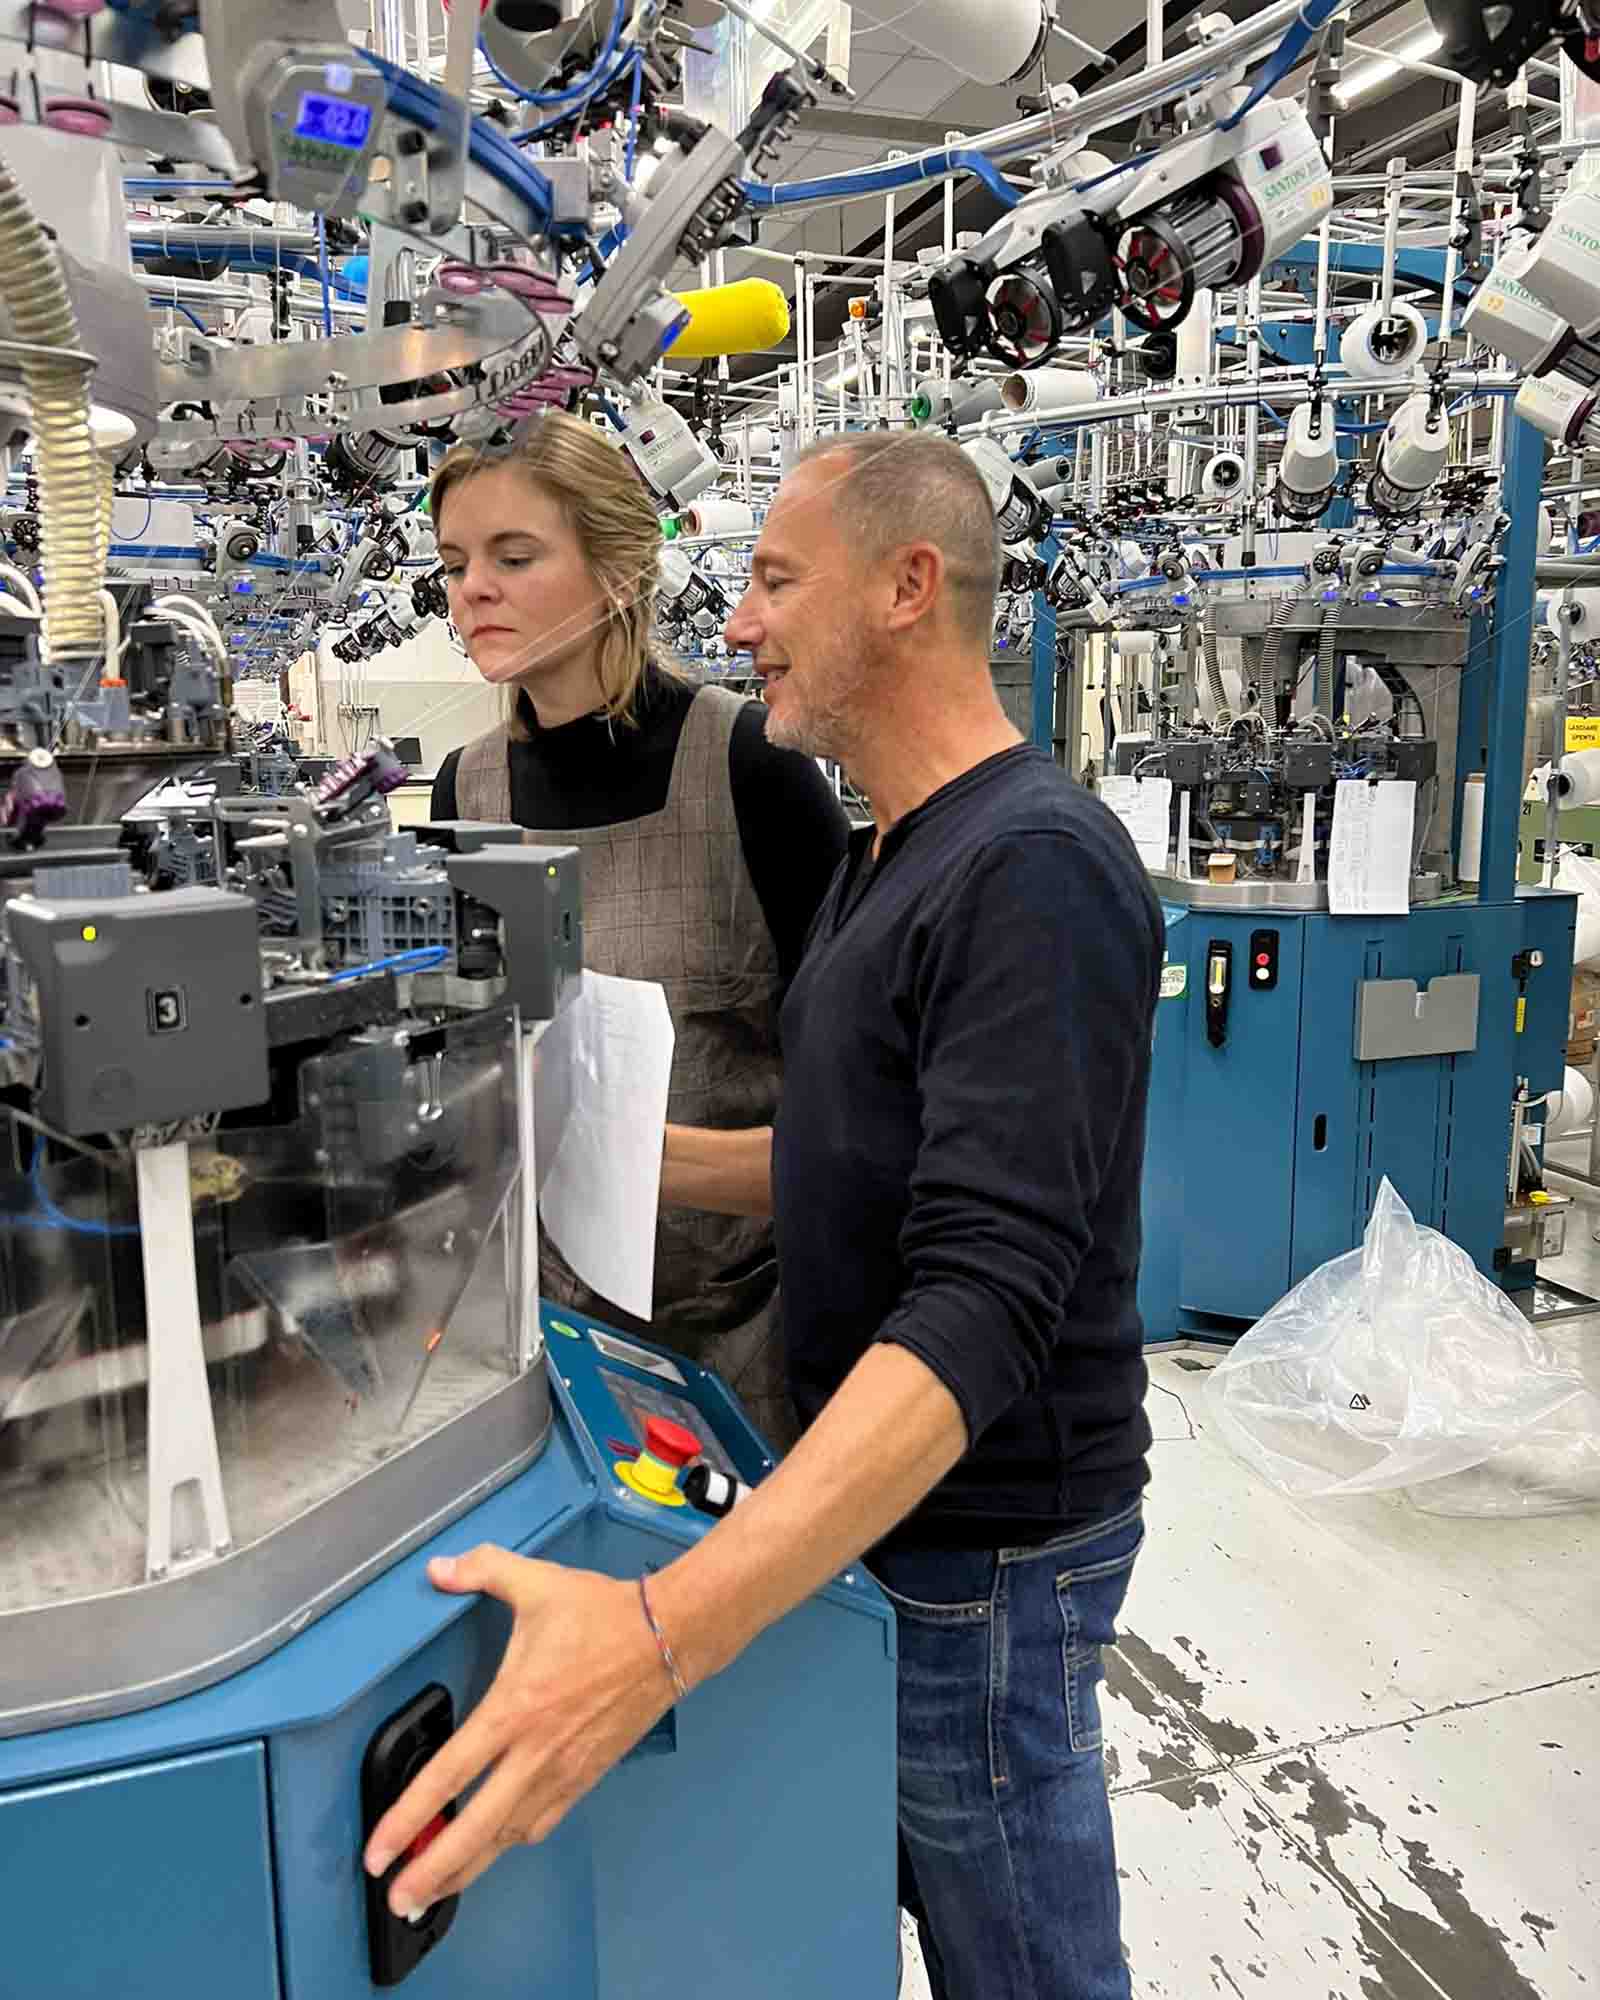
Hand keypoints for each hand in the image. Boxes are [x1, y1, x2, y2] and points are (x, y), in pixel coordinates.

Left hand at [362, 1546, 675, 1917]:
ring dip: (469, 1868)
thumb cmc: (607, 1615)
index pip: (450, 1775)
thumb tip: (440, 1569)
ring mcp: (564, 1770)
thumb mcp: (538, 1582)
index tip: (379, 1849)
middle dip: (431, 1871)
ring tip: (436, 1890)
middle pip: (475, 1829)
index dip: (408, 1818)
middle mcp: (537, 1751)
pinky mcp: (586, 1776)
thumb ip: (483, 1570)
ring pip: (508, 1836)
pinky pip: (542, 1823)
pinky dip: (512, 1843)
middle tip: (398, 1897)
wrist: (671, 1636)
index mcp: (516, 1707)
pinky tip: (496, 1849)